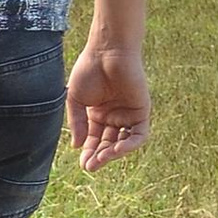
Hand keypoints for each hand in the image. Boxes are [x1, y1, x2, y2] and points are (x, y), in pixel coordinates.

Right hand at [66, 34, 149, 171]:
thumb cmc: (89, 70)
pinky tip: (116, 149)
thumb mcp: (75, 100)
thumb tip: (77, 146)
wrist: (108, 51)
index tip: (83, 164)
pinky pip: (138, 134)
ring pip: (122, 142)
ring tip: (101, 159)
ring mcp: (127, 114)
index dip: (89, 153)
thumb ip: (77, 123)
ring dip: (112, 154)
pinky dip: (129, 145)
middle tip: (90, 166)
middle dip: (99, 157)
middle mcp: (113, 116)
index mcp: (97, 114)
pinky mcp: (141, 111)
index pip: (93, 140)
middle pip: (107, 144)